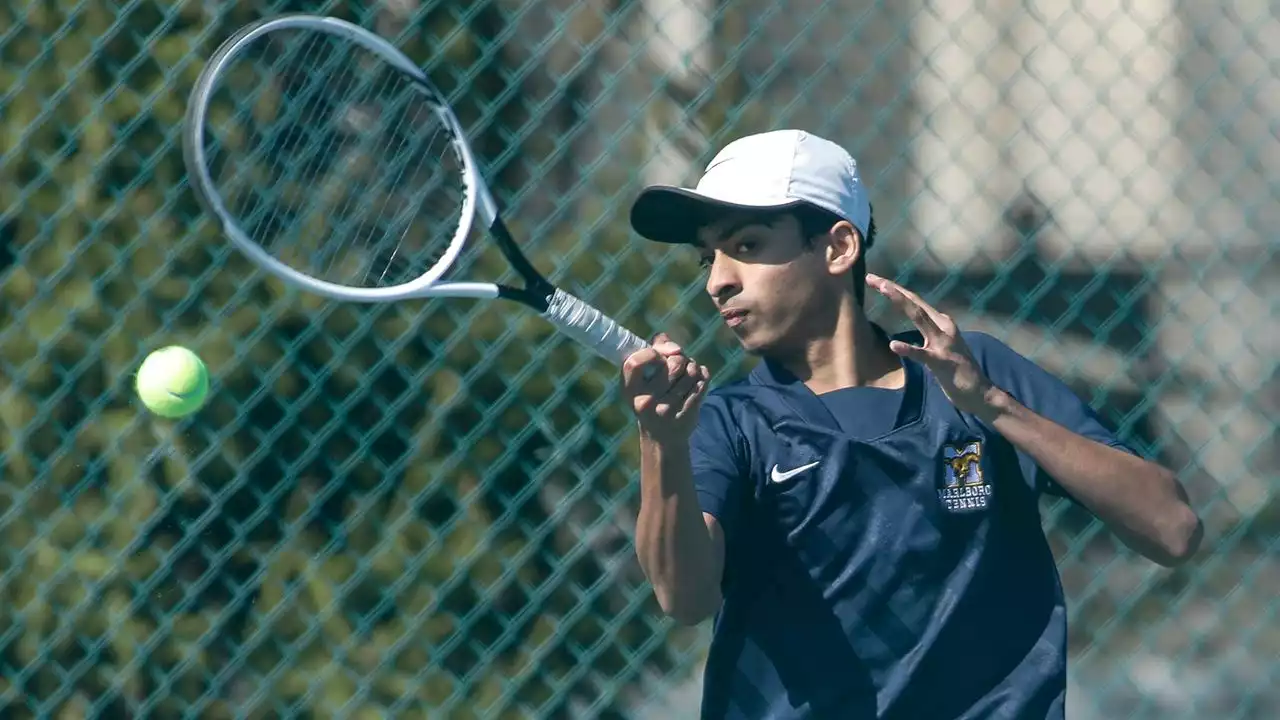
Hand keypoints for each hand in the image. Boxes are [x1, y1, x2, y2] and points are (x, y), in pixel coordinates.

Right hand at [622, 332, 710, 443]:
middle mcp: (645, 402)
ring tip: (688, 373)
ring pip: (691, 371)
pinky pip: (702, 381)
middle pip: (674, 363)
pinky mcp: (686, 415)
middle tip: (679, 364)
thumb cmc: (652, 398)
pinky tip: (696, 381)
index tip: (659, 354)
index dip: (652, 352)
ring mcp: (666, 410)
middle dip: (681, 357)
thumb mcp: (644, 379)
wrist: (662, 437)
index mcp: (629, 390)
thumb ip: (654, 352)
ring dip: (693, 367)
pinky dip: (702, 376)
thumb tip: (670, 343)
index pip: (635, 362)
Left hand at [866, 273, 999, 416]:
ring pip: (919, 318)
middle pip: (914, 303)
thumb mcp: (941, 343)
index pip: (914, 301)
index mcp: (940, 322)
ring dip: (901, 302)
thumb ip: (929, 329)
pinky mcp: (942, 362)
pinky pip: (922, 355)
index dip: (894, 289)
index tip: (873, 279)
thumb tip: (918, 315)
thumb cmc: (956, 369)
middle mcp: (943, 326)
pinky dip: (908, 349)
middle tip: (871, 277)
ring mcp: (943, 343)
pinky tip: (893, 345)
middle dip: (893, 289)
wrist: (980, 392)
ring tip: (884, 289)